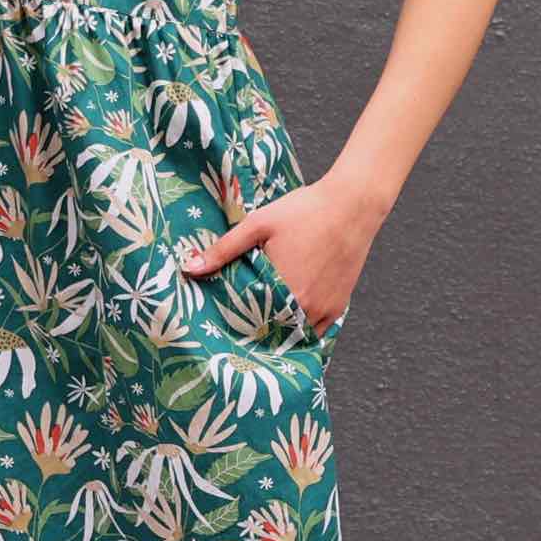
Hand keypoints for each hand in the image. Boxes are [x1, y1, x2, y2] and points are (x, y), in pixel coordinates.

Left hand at [178, 173, 385, 336]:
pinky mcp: (338, 307)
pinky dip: (300, 330)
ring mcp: (324, 310)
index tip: (220, 329)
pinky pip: (316, 331)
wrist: (351, 205)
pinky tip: (285, 324)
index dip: (234, 327)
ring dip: (278, 333)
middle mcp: (305, 307)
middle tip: (235, 332)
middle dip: (255, 333)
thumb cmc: (303, 211)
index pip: (249, 323)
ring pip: (294, 335)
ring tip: (259, 330)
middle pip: (272, 332)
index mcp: (281, 290)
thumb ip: (224, 250)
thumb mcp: (258, 224)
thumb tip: (189, 268)